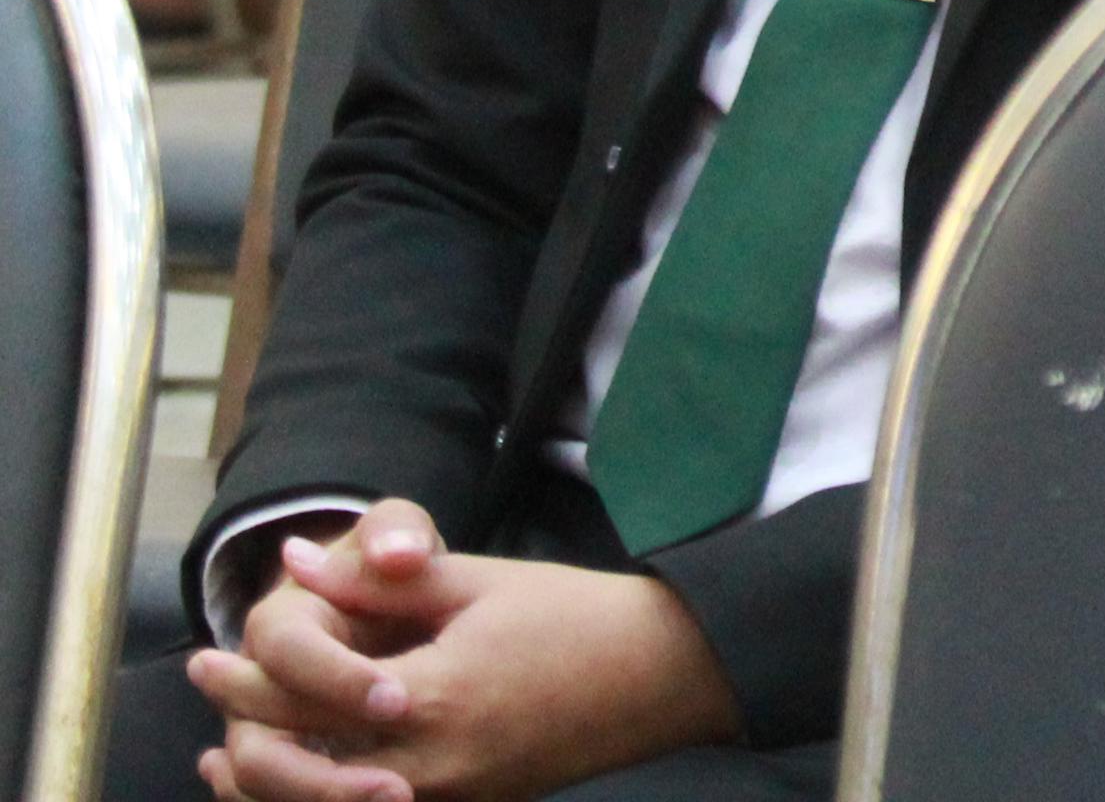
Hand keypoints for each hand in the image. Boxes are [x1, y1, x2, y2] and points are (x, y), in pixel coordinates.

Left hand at [187, 505, 739, 801]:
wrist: (663, 673)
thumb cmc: (577, 616)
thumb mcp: (479, 582)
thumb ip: (382, 578)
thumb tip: (297, 559)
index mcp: (431, 699)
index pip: (306, 697)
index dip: (247, 677)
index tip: (208, 653)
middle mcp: (431, 764)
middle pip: (300, 764)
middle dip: (243, 728)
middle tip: (209, 688)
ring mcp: (450, 797)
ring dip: (273, 781)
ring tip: (230, 752)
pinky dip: (326, 797)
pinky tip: (303, 776)